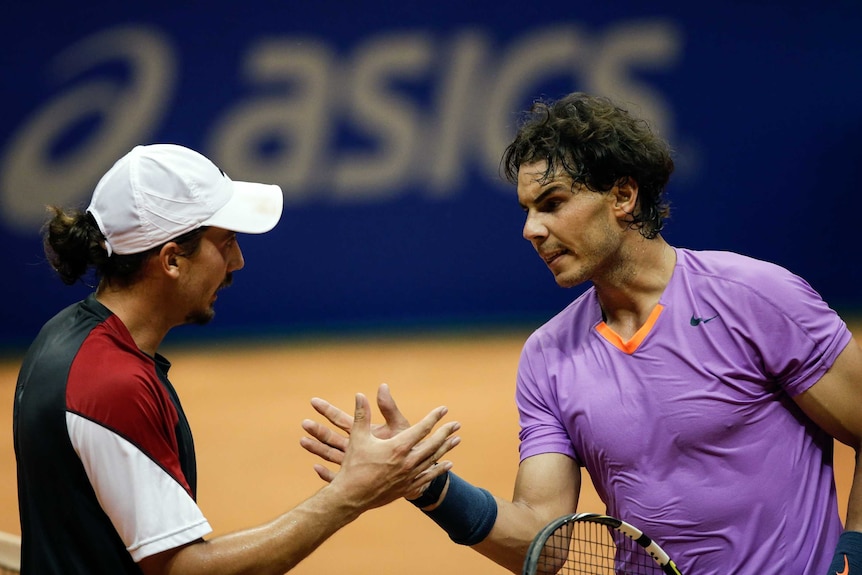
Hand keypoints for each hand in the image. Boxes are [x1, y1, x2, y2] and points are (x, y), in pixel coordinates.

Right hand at [301, 385, 458, 500]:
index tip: (443, 409)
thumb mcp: (357, 438)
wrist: (351, 497)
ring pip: (433, 460)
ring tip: (457, 440)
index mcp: (398, 447)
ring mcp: (409, 476)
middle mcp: (408, 462)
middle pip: (433, 444)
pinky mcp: (407, 488)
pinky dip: (439, 470)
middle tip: (457, 424)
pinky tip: (448, 465)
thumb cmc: (353, 466)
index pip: (422, 429)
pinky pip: (428, 477)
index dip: (434, 417)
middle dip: (446, 432)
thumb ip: (362, 414)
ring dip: (446, 449)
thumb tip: (360, 394)